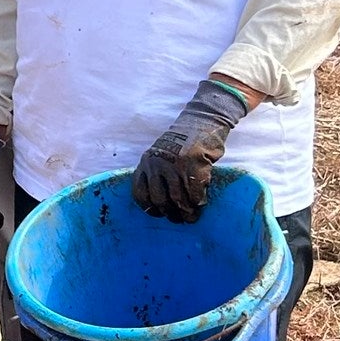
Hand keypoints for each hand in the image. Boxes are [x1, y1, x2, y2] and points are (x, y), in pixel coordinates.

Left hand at [132, 79, 249, 221]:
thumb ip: (158, 174)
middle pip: (158, 199)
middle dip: (169, 213)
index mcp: (146, 162)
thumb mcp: (161, 155)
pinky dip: (197, 202)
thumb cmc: (182, 144)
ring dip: (185, 212)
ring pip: (177, 198)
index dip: (148, 207)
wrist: (201, 122)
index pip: (139, 192)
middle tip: (178, 218)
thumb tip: (164, 203)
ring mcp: (174, 165)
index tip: (158, 213)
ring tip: (190, 217)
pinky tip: (200, 205)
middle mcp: (156, 164)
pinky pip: (194, 192)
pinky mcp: (193, 165)